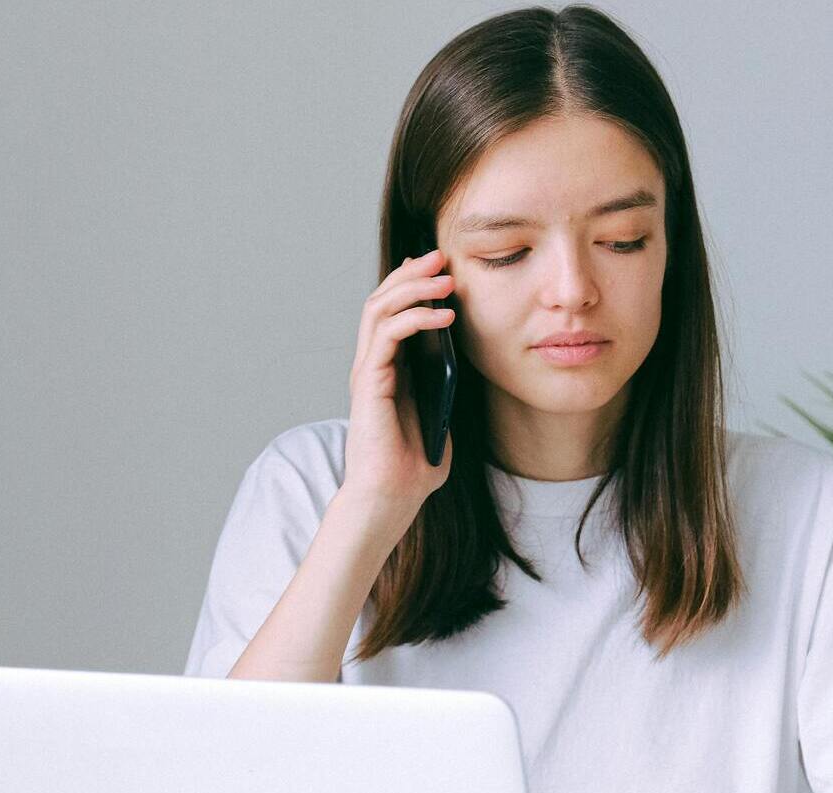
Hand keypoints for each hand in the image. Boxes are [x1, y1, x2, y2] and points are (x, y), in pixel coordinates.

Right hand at [343, 245, 454, 511]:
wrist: (393, 497)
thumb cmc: (415, 464)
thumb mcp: (442, 412)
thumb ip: (446, 385)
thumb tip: (465, 357)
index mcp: (388, 369)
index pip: (392, 312)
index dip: (413, 284)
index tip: (442, 266)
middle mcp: (372, 364)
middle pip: (382, 300)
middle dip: (411, 273)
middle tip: (441, 256)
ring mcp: (368, 372)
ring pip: (379, 309)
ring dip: (413, 287)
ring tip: (444, 277)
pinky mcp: (369, 383)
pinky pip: (388, 335)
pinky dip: (415, 318)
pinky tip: (444, 315)